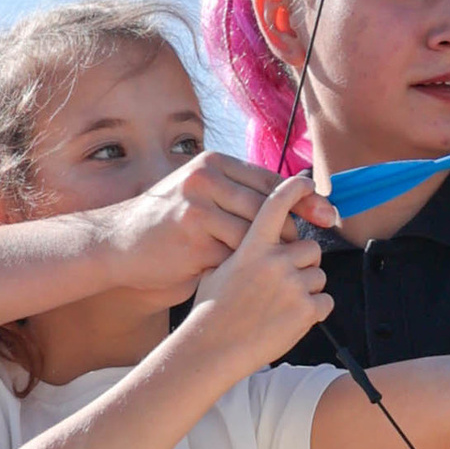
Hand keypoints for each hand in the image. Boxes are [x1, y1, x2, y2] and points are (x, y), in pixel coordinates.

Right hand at [92, 151, 336, 302]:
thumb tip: (292, 201)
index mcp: (213, 164)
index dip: (302, 199)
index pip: (269, 181)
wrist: (121, 244)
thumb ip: (237, 193)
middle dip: (296, 230)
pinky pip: (234, 259)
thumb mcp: (200, 194)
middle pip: (268, 208)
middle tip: (313, 249)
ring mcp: (198, 208)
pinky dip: (247, 273)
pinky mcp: (193, 239)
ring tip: (285, 271)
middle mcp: (206, 179)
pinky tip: (258, 284)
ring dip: (273, 257)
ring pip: (255, 235)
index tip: (328, 214)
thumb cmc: (168, 223)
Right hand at [183, 173, 333, 371]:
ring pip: (319, 275)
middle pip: (310, 247)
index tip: (307, 184)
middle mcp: (274, 261)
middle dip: (303, 262)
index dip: (294, 190)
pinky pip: (325, 301)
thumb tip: (256, 240)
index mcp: (252, 246)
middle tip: (285, 281)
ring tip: (282, 304)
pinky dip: (314, 310)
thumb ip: (242, 251)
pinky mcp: (306, 310)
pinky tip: (290, 319)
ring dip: (308, 287)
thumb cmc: (211, 311)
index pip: (276, 205)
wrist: (212, 347)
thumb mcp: (218, 269)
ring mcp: (292, 285)